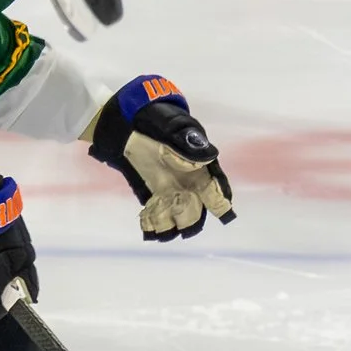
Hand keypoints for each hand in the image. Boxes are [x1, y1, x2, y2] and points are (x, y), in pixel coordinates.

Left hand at [89, 77, 234, 241]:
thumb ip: (187, 142)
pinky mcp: (153, 192)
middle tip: (186, 230)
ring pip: (178, 213)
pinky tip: (147, 230)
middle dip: (192, 219)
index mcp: (199, 161)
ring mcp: (171, 187)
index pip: (215, 183)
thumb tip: (209, 155)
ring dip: (171, 225)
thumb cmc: (154, 118)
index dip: (220, 198)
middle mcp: (189, 179)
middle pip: (197, 205)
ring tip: (160, 232)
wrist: (126, 120)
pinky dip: (153, 223)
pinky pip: (157, 212)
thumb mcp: (170, 126)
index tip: (224, 213)